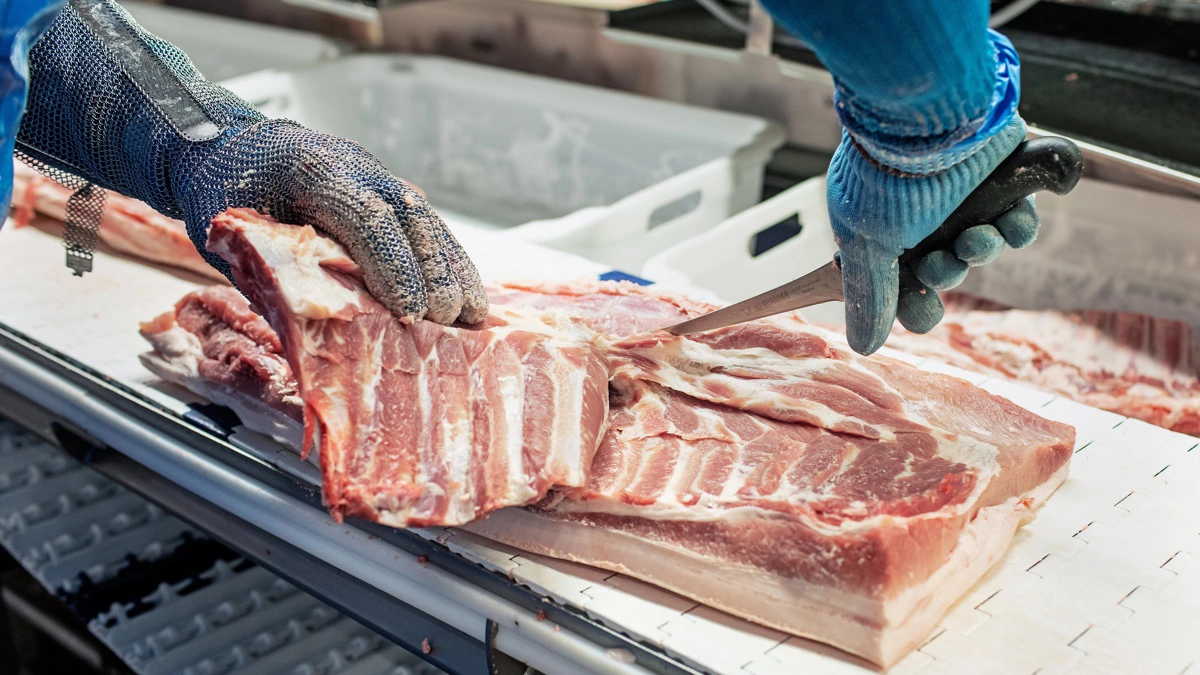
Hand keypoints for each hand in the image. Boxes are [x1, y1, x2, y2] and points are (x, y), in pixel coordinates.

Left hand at [178, 120, 487, 324]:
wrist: (222, 144)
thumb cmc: (220, 193)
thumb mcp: (231, 237)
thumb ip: (273, 281)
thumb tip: (316, 341)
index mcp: (311, 170)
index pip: (367, 218)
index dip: (394, 268)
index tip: (410, 314)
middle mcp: (354, 164)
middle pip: (411, 216)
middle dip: (435, 272)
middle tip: (448, 321)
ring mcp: (376, 173)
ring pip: (427, 219)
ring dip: (453, 268)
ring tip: (472, 314)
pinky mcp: (386, 188)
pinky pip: (426, 224)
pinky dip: (447, 260)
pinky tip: (463, 292)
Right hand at [830, 116, 1037, 354]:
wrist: (932, 114)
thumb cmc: (887, 177)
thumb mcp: (867, 244)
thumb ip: (869, 296)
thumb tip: (863, 347)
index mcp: (881, 229)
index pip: (898, 283)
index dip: (914, 304)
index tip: (922, 307)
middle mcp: (920, 215)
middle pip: (943, 268)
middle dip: (948, 273)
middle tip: (943, 262)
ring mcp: (961, 196)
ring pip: (981, 245)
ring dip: (982, 250)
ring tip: (978, 237)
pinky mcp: (999, 178)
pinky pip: (1017, 215)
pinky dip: (1017, 223)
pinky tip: (1008, 218)